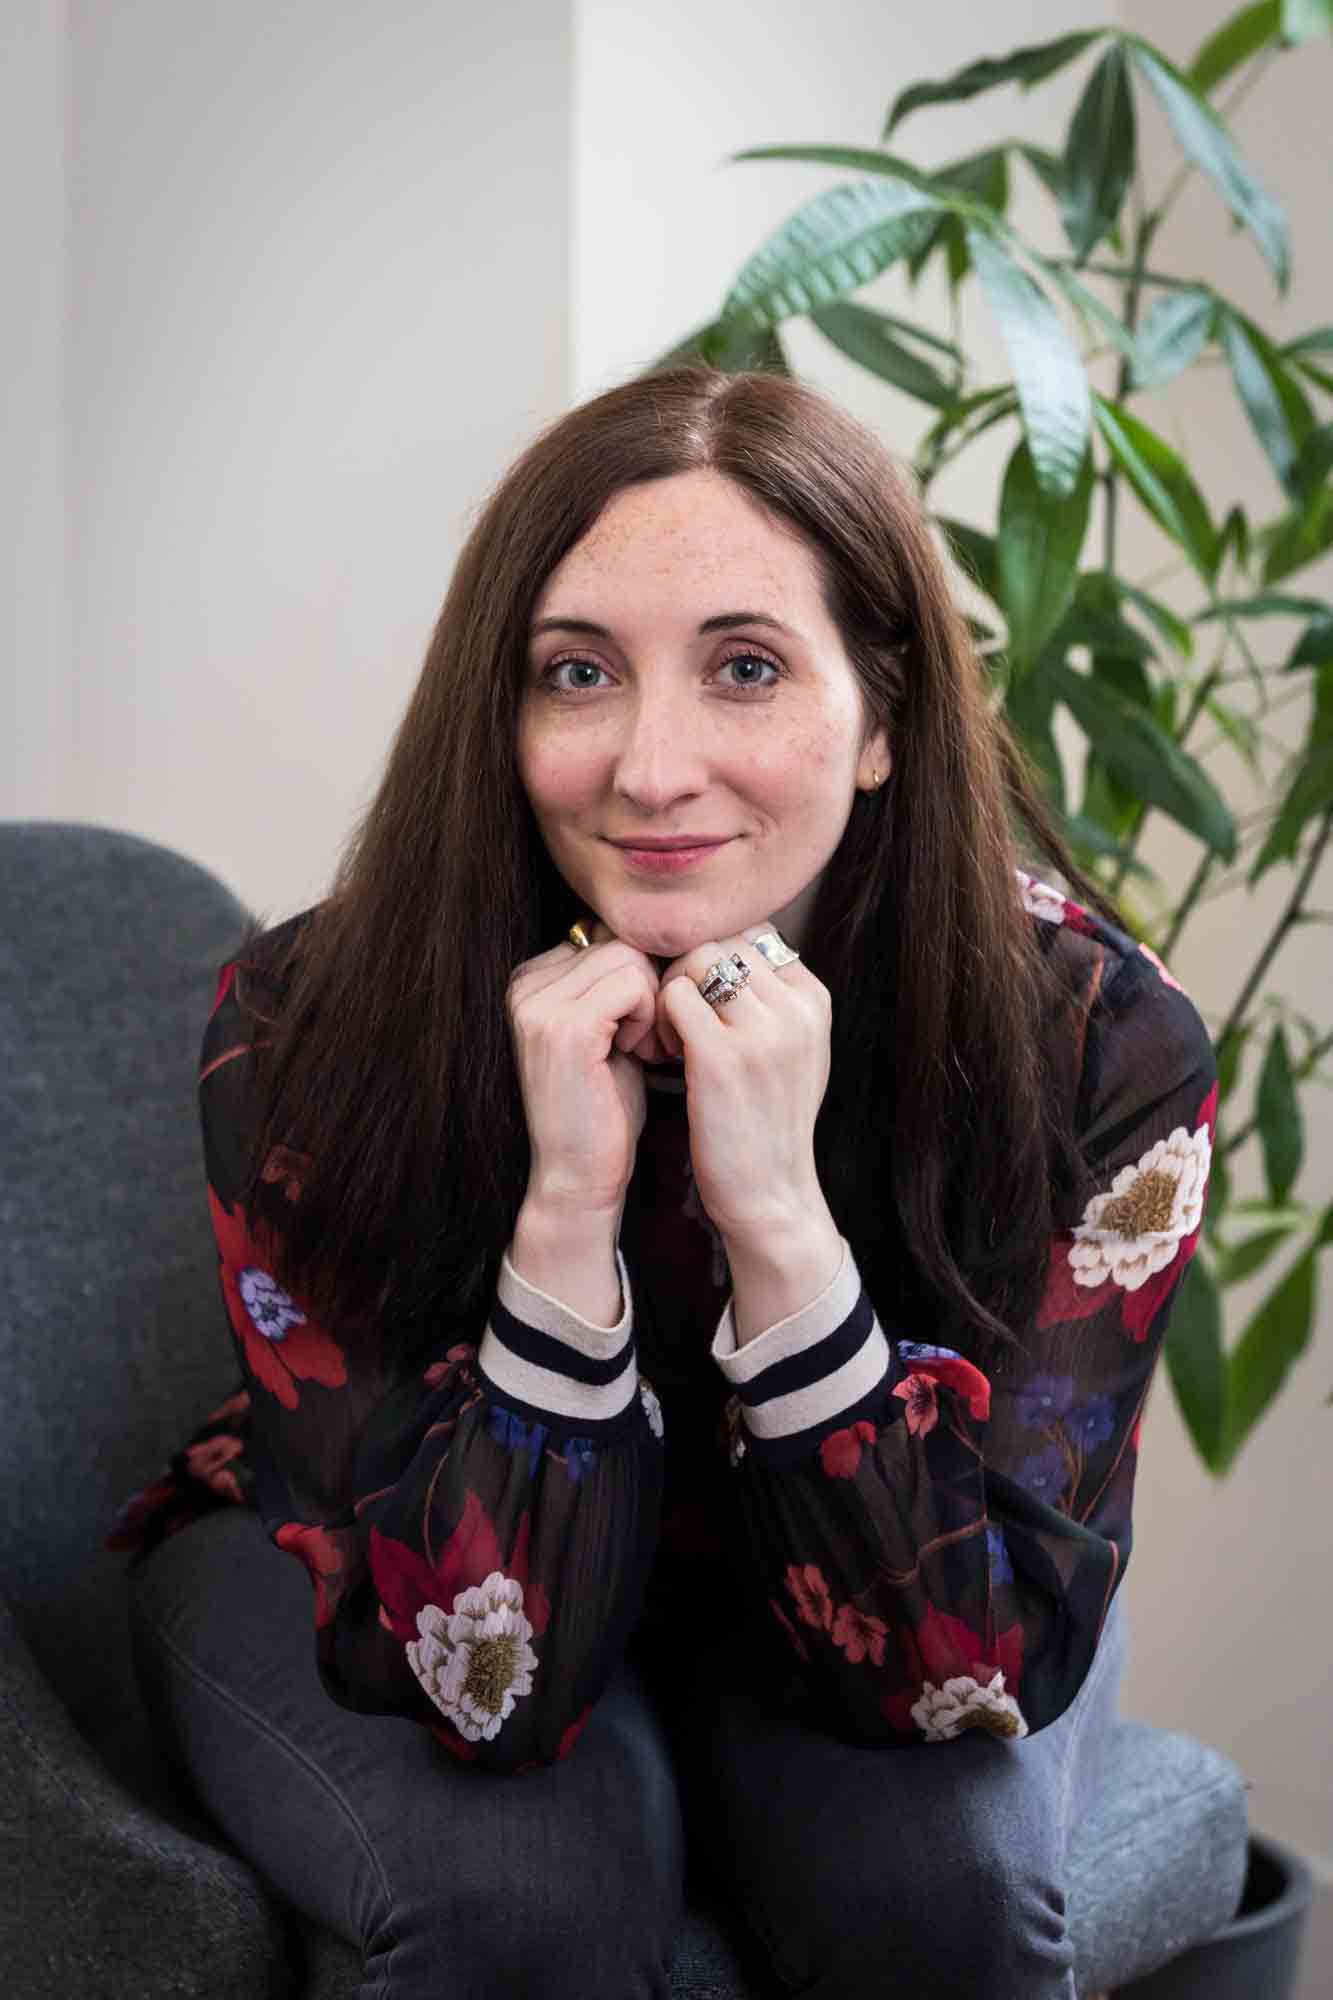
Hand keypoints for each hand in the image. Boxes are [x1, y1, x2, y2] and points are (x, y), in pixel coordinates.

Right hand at [506, 931, 661, 1216]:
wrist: (578, 1175)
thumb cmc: (602, 1109)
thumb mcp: (608, 1032)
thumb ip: (618, 984)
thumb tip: (657, 935)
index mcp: (530, 980)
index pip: (605, 934)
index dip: (638, 975)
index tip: (640, 1026)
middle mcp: (525, 985)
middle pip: (619, 939)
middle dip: (649, 986)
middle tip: (650, 1039)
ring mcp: (538, 1005)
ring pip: (629, 956)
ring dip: (652, 1001)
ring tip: (645, 1047)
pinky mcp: (565, 1028)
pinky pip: (632, 983)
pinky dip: (649, 1015)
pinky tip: (641, 1052)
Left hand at [653, 931, 833, 1242]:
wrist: (770, 1194)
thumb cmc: (768, 1122)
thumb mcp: (793, 1051)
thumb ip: (772, 999)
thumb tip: (728, 948)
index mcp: (814, 1000)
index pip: (754, 934)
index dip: (715, 957)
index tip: (702, 999)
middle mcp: (796, 1008)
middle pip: (723, 938)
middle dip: (688, 968)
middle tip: (675, 1015)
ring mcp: (763, 1031)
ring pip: (697, 959)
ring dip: (670, 988)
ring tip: (670, 1035)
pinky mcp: (722, 1057)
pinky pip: (673, 996)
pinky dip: (657, 1017)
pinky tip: (662, 1052)